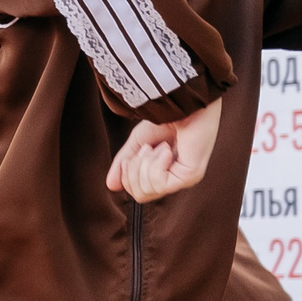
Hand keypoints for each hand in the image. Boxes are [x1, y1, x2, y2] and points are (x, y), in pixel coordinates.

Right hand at [106, 96, 222, 202]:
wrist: (183, 104)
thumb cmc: (167, 118)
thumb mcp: (138, 142)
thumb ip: (125, 163)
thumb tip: (111, 186)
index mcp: (165, 173)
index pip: (138, 193)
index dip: (128, 176)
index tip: (134, 154)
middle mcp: (175, 180)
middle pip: (141, 196)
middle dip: (134, 171)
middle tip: (146, 148)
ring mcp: (184, 179)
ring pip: (149, 191)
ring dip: (145, 164)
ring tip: (158, 146)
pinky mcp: (190, 176)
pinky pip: (160, 183)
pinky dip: (156, 164)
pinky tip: (166, 149)